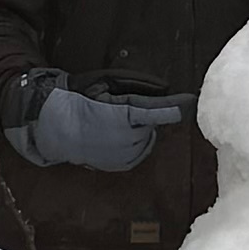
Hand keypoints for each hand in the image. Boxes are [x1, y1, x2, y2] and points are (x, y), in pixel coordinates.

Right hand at [7, 67, 191, 176]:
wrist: (56, 129)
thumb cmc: (80, 101)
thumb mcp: (106, 84)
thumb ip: (137, 86)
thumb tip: (163, 89)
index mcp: (125, 114)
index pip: (158, 111)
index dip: (177, 107)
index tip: (192, 102)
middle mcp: (128, 137)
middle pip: (152, 125)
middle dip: (144, 117)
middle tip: (119, 110)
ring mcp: (125, 154)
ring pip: (147, 139)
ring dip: (140, 131)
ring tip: (114, 124)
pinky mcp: (122, 165)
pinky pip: (139, 152)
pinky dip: (135, 144)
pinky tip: (116, 137)